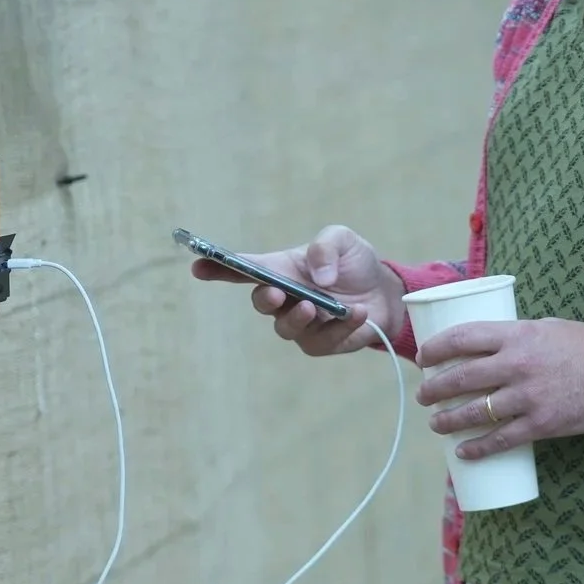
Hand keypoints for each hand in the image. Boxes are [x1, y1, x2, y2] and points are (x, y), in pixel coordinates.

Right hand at [189, 224, 404, 355]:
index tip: (198, 266)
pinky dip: (340, 326)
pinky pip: (321, 340)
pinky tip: (357, 313)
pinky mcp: (320, 343)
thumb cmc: (355, 263)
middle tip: (277, 293)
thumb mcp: (343, 240)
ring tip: (314, 307)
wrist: (385, 293)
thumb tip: (317, 277)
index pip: (242, 269)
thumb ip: (326, 247)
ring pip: (284, 328)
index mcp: (280, 269)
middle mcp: (284, 297)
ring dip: (296, 317)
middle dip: (264, 298)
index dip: (217, 268)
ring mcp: (300, 323)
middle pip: (259, 302)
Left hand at [414, 319, 583, 457]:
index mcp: (517, 335)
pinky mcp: (542, 424)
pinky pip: (501, 440)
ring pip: (475, 412)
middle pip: (460, 378)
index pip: (462, 337)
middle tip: (425, 395)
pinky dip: (478, 449)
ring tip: (436, 424)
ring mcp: (528, 397)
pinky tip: (464, 453)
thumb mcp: (546, 327)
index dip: (435, 348)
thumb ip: (515, 337)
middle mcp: (517, 364)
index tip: (424, 358)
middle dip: (434, 389)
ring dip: (448, 420)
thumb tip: (484, 346)